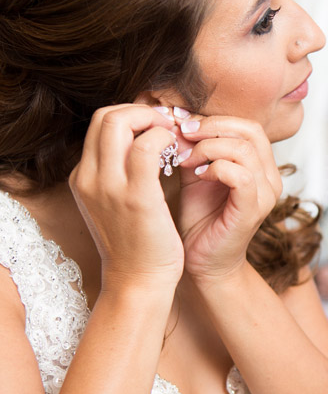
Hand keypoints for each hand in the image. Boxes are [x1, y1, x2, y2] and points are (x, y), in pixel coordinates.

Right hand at [69, 105, 183, 289]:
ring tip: (172, 137)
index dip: (131, 115)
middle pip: (105, 115)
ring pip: (119, 121)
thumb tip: (142, 143)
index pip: (100, 124)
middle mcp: (88, 178)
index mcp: (83, 178)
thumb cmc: (136, 245)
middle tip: (167, 125)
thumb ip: (119, 174)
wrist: (138, 282)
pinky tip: (178, 152)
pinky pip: (146, 146)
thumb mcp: (115, 205)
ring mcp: (108, 186)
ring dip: (152, 120)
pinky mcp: (136, 196)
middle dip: (141, 111)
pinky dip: (164, 138)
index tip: (156, 126)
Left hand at [173, 114, 281, 282]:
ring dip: (209, 147)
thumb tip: (177, 118)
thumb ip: (194, 147)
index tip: (182, 124)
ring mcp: (265, 194)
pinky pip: (241, 175)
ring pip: (245, 149)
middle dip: (212, 127)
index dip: (214, 119)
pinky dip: (215, 168)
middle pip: (250, 130)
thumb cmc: (200, 219)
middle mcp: (270, 177)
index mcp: (261, 165)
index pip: (247, 125)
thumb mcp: (195, 173)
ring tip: (187, 159)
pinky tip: (197, 176)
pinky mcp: (253, 210)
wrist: (202, 262)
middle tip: (183, 134)